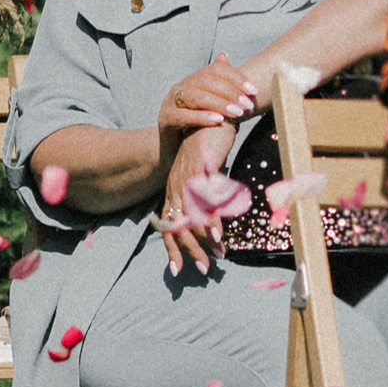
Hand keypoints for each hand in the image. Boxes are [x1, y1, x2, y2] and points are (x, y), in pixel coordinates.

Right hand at [157, 58, 258, 151]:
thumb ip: (221, 86)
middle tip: (248, 104)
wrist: (175, 152)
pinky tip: (218, 121)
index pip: (216, 70)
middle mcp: (180, 87)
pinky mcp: (165, 119)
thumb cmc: (197, 127)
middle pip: (206, 80)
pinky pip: (183, 115)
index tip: (253, 91)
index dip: (236, 78)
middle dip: (230, 92)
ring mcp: (170, 102)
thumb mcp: (213, 106)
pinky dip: (201, 117)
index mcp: (193, 80)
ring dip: (219, 103)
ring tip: (237, 113)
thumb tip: (225, 57)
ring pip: (194, 96)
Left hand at [157, 122, 233, 276]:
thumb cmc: (207, 149)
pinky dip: (213, 217)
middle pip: (179, 225)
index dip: (172, 248)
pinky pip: (207, 198)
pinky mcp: (204, 168)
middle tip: (202, 269)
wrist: (212, 116)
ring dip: (206, 237)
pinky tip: (219, 231)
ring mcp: (190, 177)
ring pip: (194, 215)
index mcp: (175, 190)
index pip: (169, 225)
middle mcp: (178, 186)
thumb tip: (209, 223)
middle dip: (190, 250)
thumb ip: (202, 199)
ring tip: (218, 253)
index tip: (178, 270)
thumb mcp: (201, 176)